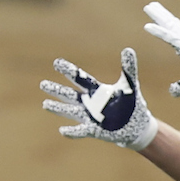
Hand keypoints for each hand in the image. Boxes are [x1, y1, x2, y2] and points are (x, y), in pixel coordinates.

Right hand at [42, 48, 157, 150]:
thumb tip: (128, 49)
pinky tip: (62, 130)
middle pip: (70, 95)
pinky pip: (80, 130)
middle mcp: (89, 103)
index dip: (69, 71)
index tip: (57, 63)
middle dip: (57, 90)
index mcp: (96, 90)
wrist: (136, 126)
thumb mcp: (130, 84)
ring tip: (45, 104)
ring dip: (59, 108)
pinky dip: (72, 131)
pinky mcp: (94, 130)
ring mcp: (90, 117)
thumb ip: (128, 68)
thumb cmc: (130, 104)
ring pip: (70, 111)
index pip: (80, 78)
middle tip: (43, 84)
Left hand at [143, 1, 179, 102]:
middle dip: (161, 15)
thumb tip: (171, 90)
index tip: (157, 20)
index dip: (165, 28)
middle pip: (171, 26)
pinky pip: (169, 37)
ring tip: (148, 6)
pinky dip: (158, 31)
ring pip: (169, 26)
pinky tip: (147, 26)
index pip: (174, 36)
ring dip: (158, 16)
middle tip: (151, 5)